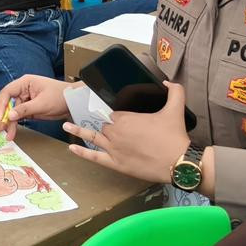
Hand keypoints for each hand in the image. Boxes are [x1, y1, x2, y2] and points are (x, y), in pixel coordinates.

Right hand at [0, 74, 76, 140]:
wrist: (73, 103)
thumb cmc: (60, 96)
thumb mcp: (42, 103)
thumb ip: (25, 109)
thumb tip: (11, 115)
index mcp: (25, 83)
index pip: (7, 92)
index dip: (2, 105)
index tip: (1, 117)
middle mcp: (23, 90)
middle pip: (8, 103)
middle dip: (4, 117)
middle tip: (0, 128)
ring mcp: (25, 100)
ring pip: (13, 112)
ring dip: (10, 124)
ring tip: (9, 135)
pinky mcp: (29, 109)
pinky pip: (19, 117)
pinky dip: (16, 124)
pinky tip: (12, 132)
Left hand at [63, 82, 192, 182]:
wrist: (178, 162)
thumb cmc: (175, 136)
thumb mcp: (176, 108)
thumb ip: (174, 91)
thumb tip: (168, 82)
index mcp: (126, 118)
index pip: (113, 114)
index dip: (117, 115)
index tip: (119, 116)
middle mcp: (116, 132)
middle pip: (105, 125)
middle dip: (107, 125)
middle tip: (109, 126)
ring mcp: (113, 149)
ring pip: (94, 137)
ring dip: (80, 130)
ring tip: (66, 124)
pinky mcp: (115, 164)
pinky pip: (94, 157)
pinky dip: (82, 152)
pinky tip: (72, 147)